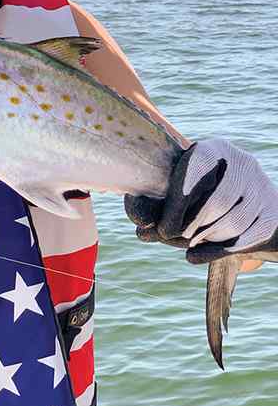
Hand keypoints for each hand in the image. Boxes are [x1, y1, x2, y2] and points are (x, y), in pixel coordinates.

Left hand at [125, 139, 277, 262]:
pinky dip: (215, 252)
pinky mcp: (272, 213)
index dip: (178, 205)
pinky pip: (244, 240)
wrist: (241, 200)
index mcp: (213, 149)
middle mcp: (242, 163)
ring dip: (203, 239)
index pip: (197, 172)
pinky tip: (193, 256)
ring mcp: (261, 188)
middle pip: (217, 203)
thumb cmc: (193, 192)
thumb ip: (153, 207)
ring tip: (184, 243)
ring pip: (232, 224)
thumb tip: (141, 231)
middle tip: (170, 238)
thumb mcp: (173, 190)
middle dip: (190, 226)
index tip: (162, 229)